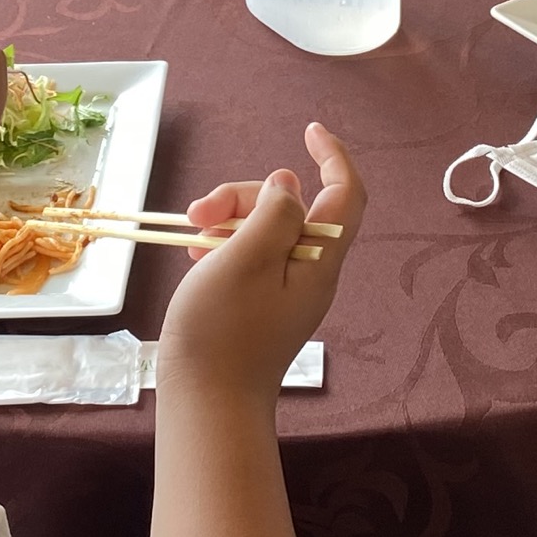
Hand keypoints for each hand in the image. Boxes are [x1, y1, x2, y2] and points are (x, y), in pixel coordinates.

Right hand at [160, 122, 363, 398]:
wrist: (207, 407)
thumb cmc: (223, 331)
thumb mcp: (244, 257)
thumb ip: (272, 213)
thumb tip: (289, 184)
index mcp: (319, 260)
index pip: (346, 194)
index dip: (333, 156)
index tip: (308, 129)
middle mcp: (311, 273)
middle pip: (291, 208)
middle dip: (245, 196)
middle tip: (199, 212)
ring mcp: (285, 293)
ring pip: (265, 231)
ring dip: (228, 220)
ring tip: (190, 237)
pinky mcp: (261, 308)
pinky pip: (250, 258)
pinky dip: (224, 247)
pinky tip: (196, 257)